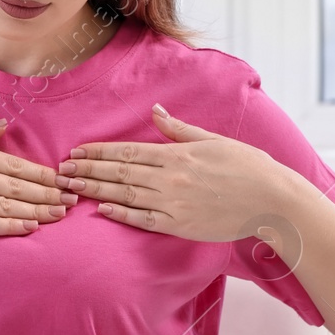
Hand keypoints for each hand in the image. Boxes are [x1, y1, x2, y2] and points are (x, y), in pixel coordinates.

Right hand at [0, 119, 77, 236]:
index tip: (62, 179)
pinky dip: (12, 227)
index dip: (43, 174)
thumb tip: (4, 127)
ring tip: (60, 215)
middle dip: (49, 194)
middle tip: (72, 200)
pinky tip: (30, 227)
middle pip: (19, 187)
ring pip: (9, 207)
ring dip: (38, 212)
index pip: (16, 165)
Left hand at [60, 103, 296, 243]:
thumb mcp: (213, 140)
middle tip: (61, 171)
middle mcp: (170, 178)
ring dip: (95, 191)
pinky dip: (121, 214)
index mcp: (176, 155)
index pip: (127, 152)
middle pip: (119, 173)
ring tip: (71, 188)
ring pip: (125, 195)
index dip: (98, 153)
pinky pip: (144, 219)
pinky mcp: (181, 225)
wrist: (273, 200)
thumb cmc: (246, 166)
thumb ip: (179, 129)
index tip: (76, 152)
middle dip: (88, 171)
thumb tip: (156, 109)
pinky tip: (102, 210)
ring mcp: (174, 203)